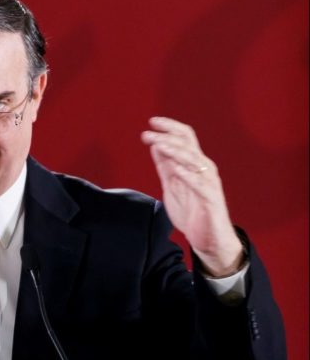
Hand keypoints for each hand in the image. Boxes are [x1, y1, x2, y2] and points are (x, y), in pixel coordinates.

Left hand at [141, 117, 242, 276]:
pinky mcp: (211, 199)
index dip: (170, 127)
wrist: (208, 238)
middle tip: (147, 134)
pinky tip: (177, 170)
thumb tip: (155, 145)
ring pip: (194, 161)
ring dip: (175, 152)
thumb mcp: (172, 185)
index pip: (185, 138)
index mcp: (193, 164)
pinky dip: (189, 176)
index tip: (152, 121)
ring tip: (159, 145)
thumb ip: (165, 166)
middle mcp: (203, 169)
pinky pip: (201, 185)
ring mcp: (208, 183)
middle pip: (188, 145)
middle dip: (167, 137)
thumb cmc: (191, 210)